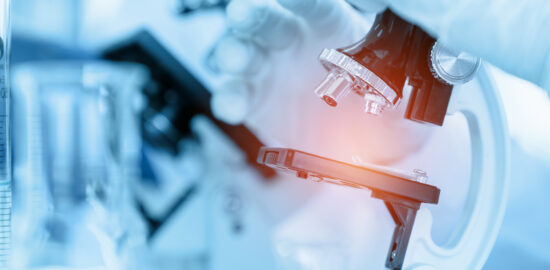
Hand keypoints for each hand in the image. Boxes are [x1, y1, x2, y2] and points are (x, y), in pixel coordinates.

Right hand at [210, 0, 433, 163]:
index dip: (299, 0)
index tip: (290, 0)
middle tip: (245, 17)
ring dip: (234, 53)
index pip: (314, 3)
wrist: (364, 154)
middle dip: (253, 16)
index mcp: (334, 28)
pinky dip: (230, 96)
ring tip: (236, 62)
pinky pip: (236, 93)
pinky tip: (233, 104)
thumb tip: (419, 72)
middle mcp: (297, 43)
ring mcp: (273, 71)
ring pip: (243, 51)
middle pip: (267, 19)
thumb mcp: (409, 97)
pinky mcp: (257, 102)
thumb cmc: (387, 115)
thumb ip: (408, 83)